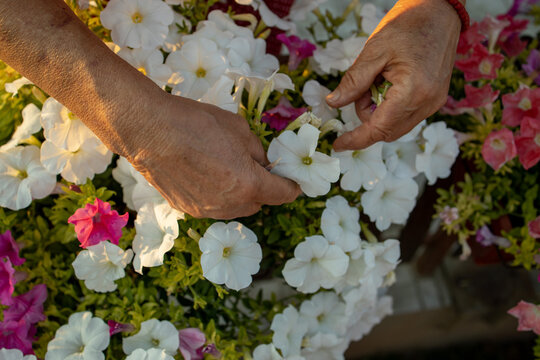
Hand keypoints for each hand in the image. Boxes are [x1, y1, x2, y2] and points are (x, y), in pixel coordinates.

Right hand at [0, 0, 299, 219]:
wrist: (149, 130)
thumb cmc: (196, 123)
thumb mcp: (239, 129)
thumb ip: (257, 151)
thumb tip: (263, 164)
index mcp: (248, 184)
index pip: (283, 194)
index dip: (291, 186)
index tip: (292, 181)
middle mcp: (229, 204)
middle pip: (259, 204)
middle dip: (263, 190)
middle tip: (255, 169)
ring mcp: (206, 210)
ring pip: (235, 209)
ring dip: (240, 195)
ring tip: (227, 171)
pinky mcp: (187, 209)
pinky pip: (213, 206)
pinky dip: (217, 195)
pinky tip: (205, 174)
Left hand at [326, 0, 461, 150]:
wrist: (439, 11)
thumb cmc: (408, 25)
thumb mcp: (373, 51)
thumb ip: (353, 82)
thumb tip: (333, 103)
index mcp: (413, 92)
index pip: (379, 129)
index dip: (356, 140)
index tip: (338, 144)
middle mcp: (427, 103)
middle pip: (387, 131)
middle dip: (367, 117)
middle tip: (362, 89)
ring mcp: (434, 102)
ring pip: (396, 125)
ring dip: (379, 111)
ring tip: (378, 79)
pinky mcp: (436, 98)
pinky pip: (407, 115)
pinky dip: (392, 107)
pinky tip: (390, 82)